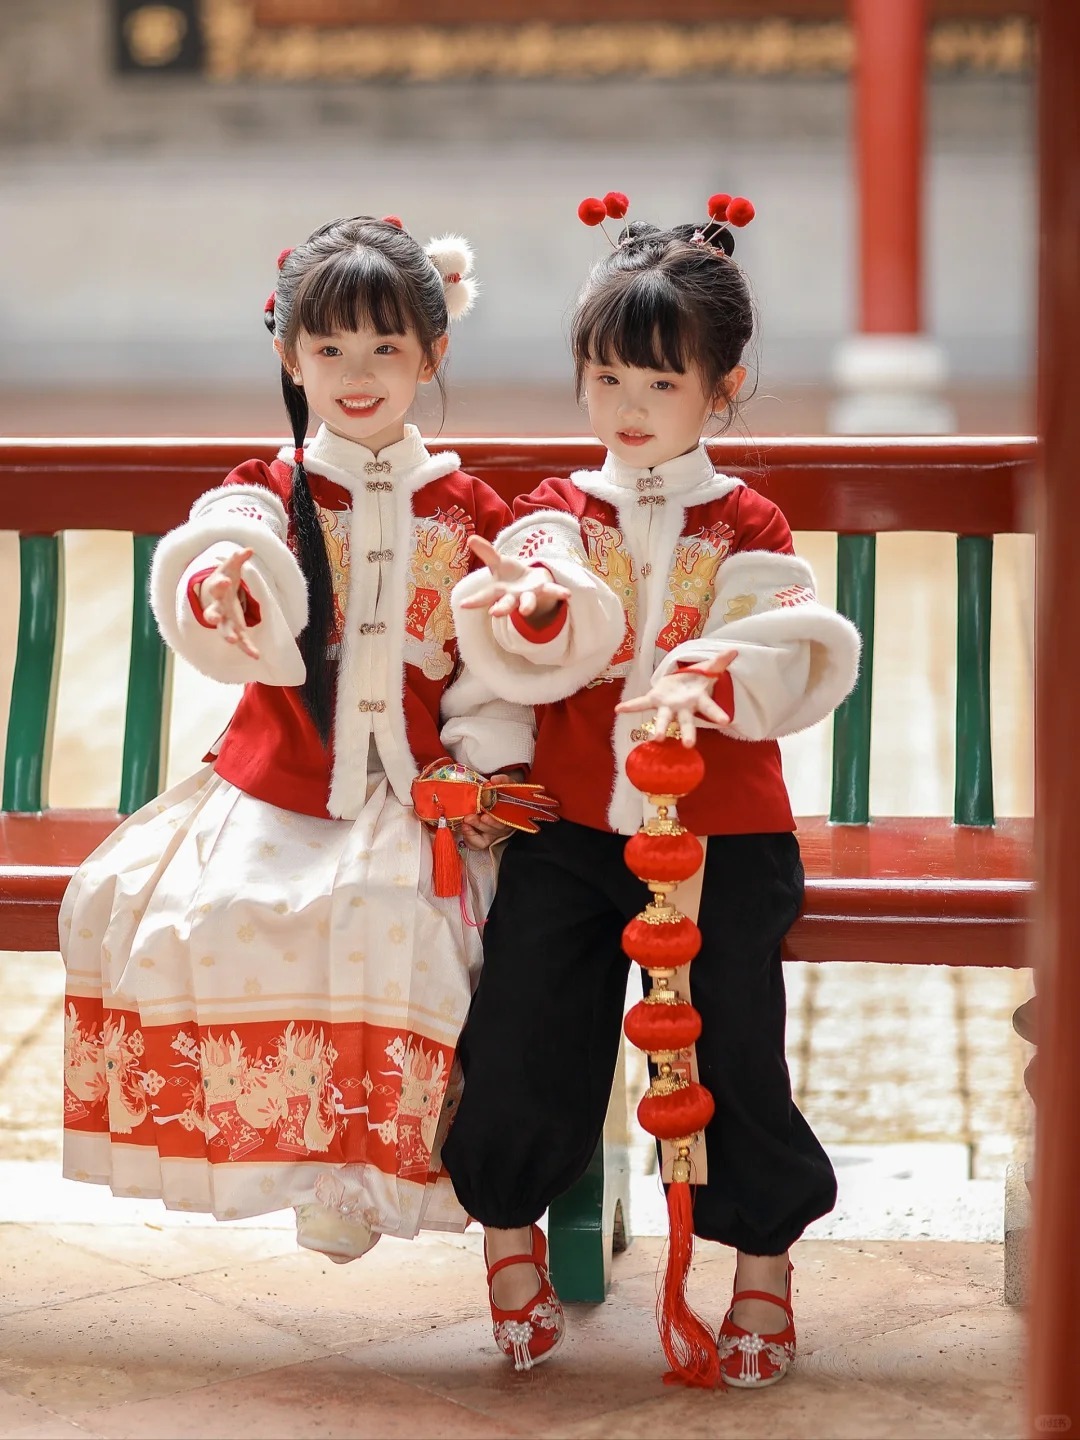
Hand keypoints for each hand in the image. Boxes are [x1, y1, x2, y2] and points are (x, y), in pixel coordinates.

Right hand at [199, 548, 260, 660]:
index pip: (216, 586)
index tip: (226, 582)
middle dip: (213, 615)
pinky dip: (247, 648)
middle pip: (212, 613)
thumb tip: (249, 549)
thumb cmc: (225, 580)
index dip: (220, 584)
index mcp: (217, 591)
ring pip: (224, 630)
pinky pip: (241, 641)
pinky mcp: (234, 631)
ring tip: (232, 640)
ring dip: (228, 635)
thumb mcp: (231, 568)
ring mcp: (225, 622)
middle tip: (214, 618)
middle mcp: (218, 608)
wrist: (216, 596)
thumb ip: (238, 560)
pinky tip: (256, 655)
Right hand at [458, 535, 569, 623]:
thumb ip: (486, 553)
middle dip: (501, 608)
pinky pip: (552, 591)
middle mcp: (514, 597)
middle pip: (507, 604)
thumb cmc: (511, 575)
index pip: (486, 596)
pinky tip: (567, 595)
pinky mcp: (545, 590)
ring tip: (525, 611)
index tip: (463, 605)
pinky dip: (559, 593)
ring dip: (527, 606)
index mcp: (501, 591)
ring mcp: (530, 596)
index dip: (475, 600)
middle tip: (494, 613)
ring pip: (528, 602)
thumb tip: (470, 538)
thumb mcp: (498, 563)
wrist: (533, 583)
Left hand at [460, 773, 515, 850]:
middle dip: (480, 824)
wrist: (502, 801)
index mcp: (510, 816)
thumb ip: (503, 781)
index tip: (484, 816)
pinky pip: (476, 844)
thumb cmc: (505, 794)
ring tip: (465, 824)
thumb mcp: (507, 786)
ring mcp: (493, 835)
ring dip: (473, 833)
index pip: (505, 822)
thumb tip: (494, 779)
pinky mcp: (485, 839)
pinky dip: (469, 838)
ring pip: (484, 840)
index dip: (494, 821)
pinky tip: (465, 829)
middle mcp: (502, 827)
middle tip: (468, 818)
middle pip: (493, 831)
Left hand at [615, 651, 736, 747]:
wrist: (682, 683)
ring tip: (656, 739)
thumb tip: (735, 650)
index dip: (717, 714)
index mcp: (698, 700)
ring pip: (664, 719)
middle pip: (686, 722)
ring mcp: (668, 706)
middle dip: (687, 733)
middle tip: (688, 745)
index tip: (725, 721)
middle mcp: (683, 708)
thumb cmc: (698, 680)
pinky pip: (642, 703)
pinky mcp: (655, 699)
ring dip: (660, 728)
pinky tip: (619, 709)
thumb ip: (720, 662)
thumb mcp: (709, 669)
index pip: (710, 708)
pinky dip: (631, 706)